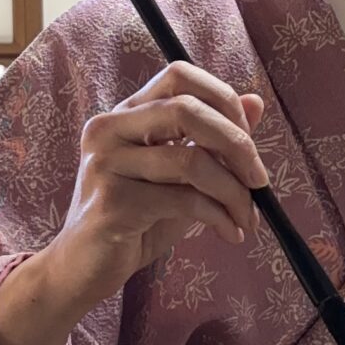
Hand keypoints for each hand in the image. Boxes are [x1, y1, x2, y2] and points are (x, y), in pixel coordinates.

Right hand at [39, 61, 268, 323]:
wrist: (84, 268)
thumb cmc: (137, 220)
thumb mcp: (181, 176)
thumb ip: (212, 139)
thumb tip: (256, 102)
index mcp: (125, 114)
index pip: (179, 75)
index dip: (222, 98)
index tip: (248, 137)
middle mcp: (109, 128)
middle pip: (187, 110)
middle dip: (237, 144)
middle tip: (260, 180)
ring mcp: (106, 164)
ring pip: (192, 160)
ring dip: (234, 192)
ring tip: (247, 217)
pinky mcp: (112, 202)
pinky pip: (184, 200)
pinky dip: (219, 217)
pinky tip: (231, 233)